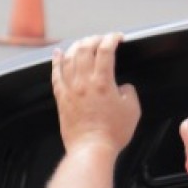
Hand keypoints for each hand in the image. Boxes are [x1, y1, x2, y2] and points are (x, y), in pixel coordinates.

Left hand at [51, 34, 140, 155]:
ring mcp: (70, 88)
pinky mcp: (61, 98)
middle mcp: (84, 81)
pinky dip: (56, 60)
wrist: (91, 149)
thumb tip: (122, 87)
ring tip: (84, 42)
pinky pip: (56, 73)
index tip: (118, 37)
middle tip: (102, 39)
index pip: (106, 50)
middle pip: (85, 48)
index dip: (112, 38)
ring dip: (77, 45)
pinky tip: (58, 53)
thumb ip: (129, 92)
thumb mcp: (132, 110)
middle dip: (95, 39)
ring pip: (69, 57)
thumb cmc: (112, 133)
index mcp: (103, 82)